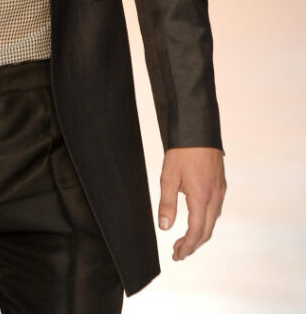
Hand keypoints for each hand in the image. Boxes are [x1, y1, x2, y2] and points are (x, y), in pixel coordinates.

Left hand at [158, 146, 225, 260]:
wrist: (198, 128)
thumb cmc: (182, 150)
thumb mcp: (168, 176)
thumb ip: (167, 203)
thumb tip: (164, 227)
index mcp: (202, 197)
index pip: (196, 232)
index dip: (187, 247)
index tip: (176, 255)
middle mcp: (215, 197)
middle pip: (207, 231)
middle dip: (193, 245)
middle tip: (178, 252)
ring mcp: (220, 190)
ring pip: (212, 221)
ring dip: (200, 233)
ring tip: (184, 239)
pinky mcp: (220, 183)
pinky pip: (215, 209)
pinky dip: (205, 221)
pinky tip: (195, 219)